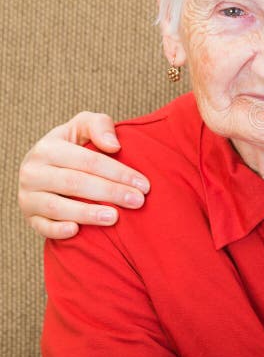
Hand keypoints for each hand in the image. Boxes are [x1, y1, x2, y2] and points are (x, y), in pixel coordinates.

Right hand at [17, 112, 150, 238]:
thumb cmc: (73, 144)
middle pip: (75, 183)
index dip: (118, 172)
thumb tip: (114, 146)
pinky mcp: (28, 216)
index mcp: (48, 147)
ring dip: (87, 213)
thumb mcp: (84, 125)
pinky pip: (41, 226)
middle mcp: (33, 171)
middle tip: (137, 201)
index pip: (88, 161)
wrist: (44, 165)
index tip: (143, 184)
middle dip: (110, 192)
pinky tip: (76, 231)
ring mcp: (28, 196)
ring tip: (114, 217)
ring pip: (57, 207)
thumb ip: (99, 125)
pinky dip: (57, 230)